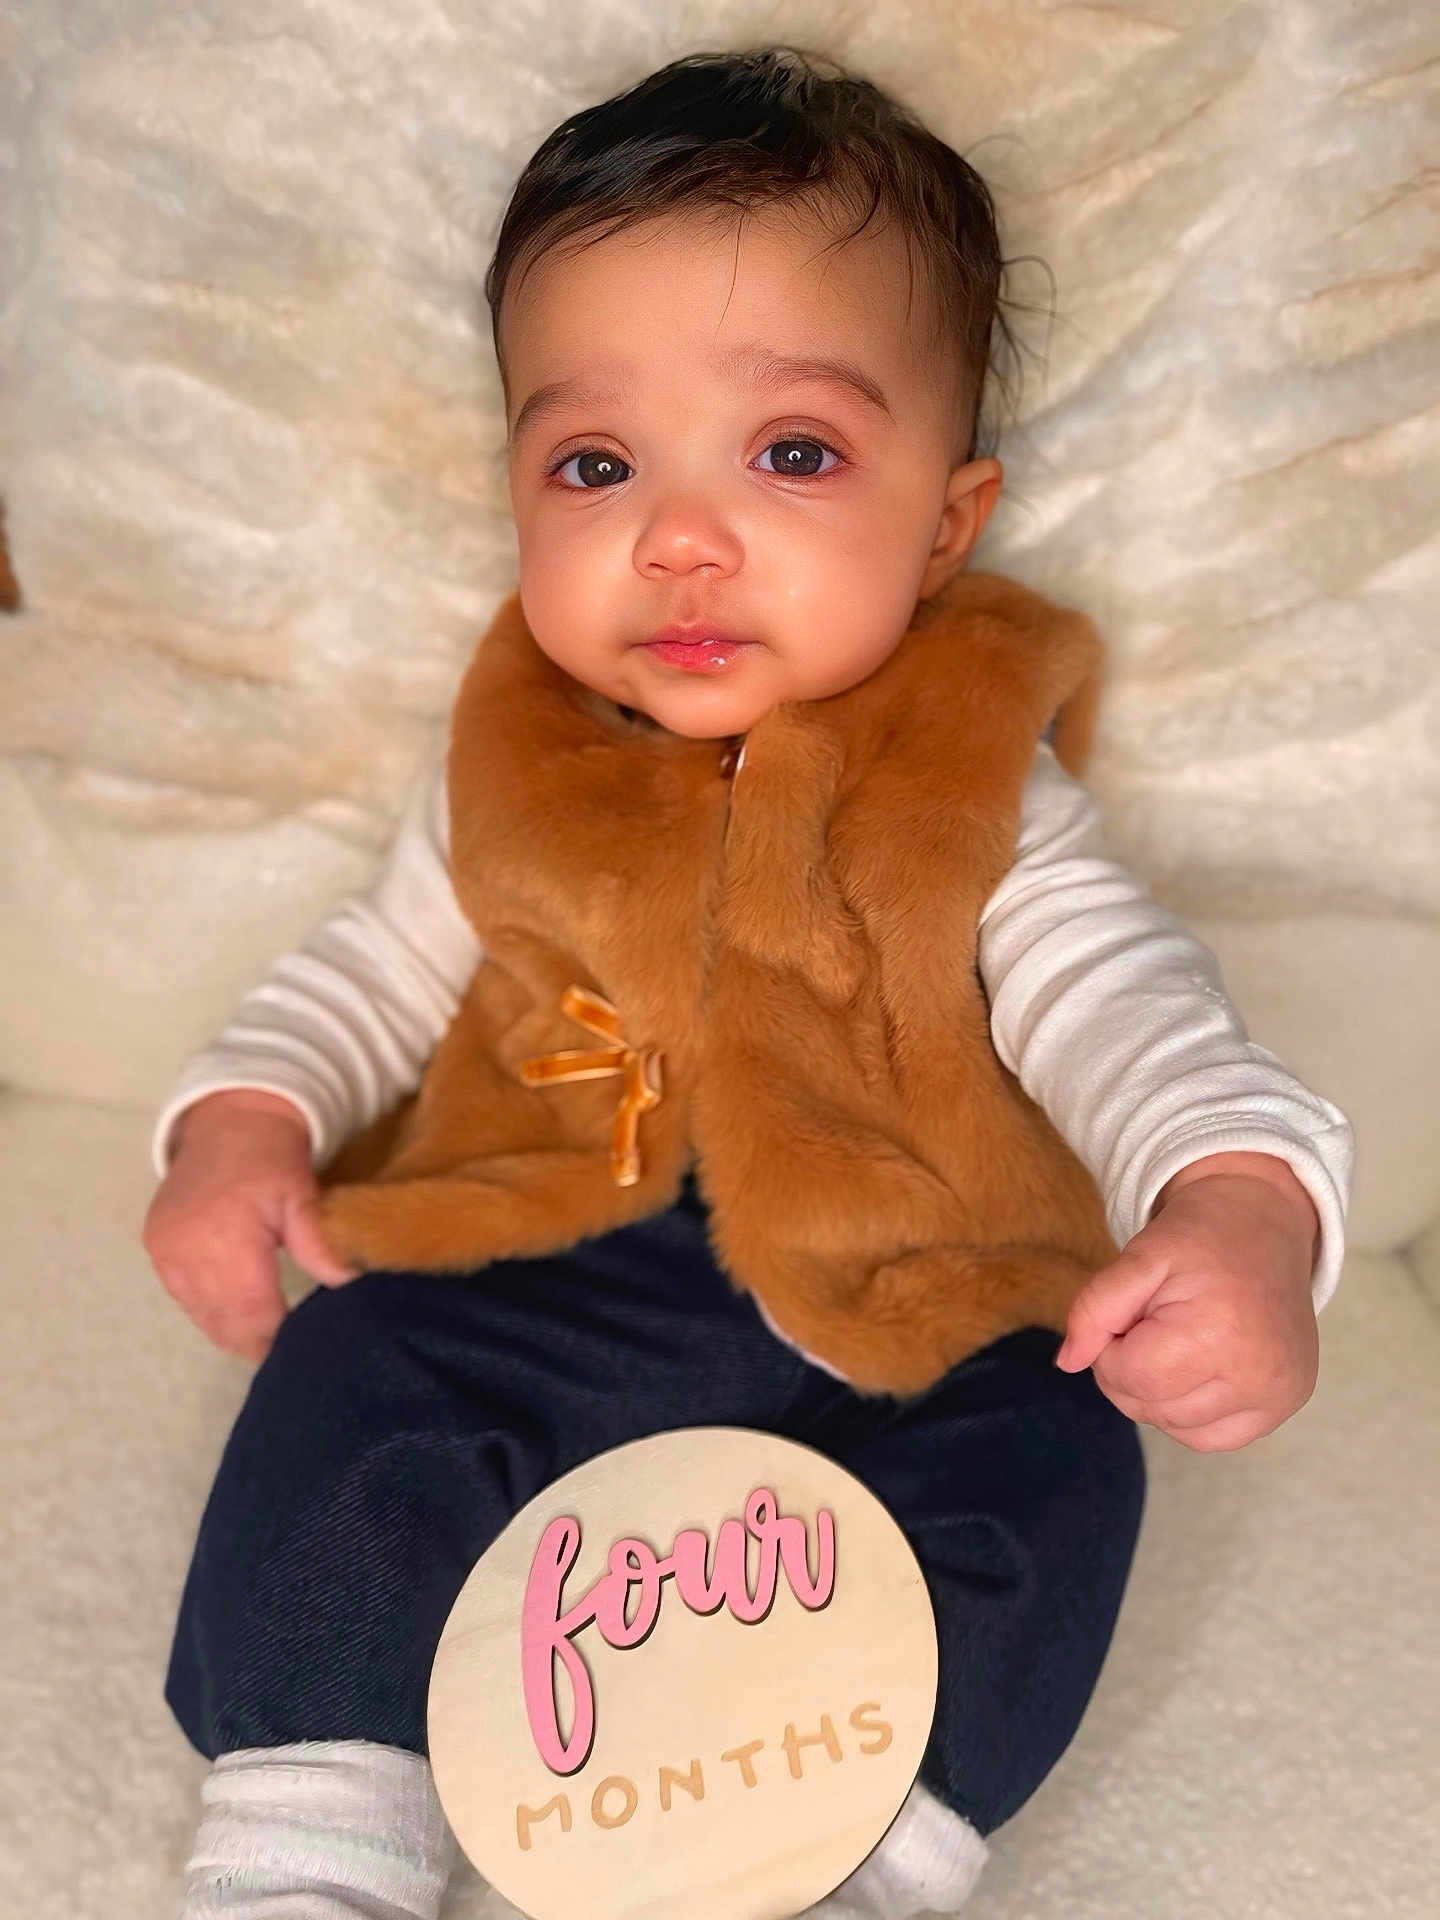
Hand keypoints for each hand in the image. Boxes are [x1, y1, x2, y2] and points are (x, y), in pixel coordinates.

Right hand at [142, 1089, 356, 1362]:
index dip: (277, 1340)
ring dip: (233, 1329)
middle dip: (257, 1342)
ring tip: (268, 1333)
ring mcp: (164, 1251)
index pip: (252, 1315)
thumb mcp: (304, 1195)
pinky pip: (183, 1297)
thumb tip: (346, 1284)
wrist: (230, 1119)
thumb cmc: (273, 1157)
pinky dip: (211, 1308)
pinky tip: (238, 1307)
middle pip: (224, 1324)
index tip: (303, 1354)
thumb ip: (318, 1242)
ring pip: (202, 1316)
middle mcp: (186, 1251)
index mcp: (225, 1239)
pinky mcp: (155, 1247)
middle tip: (289, 1353)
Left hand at [1054, 1151, 1320, 1451]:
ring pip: (1179, 1427)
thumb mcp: (1138, 1257)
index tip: (1129, 1316)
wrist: (1263, 1223)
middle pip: (1153, 1407)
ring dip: (1159, 1392)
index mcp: (1219, 1334)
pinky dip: (1191, 1412)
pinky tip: (1196, 1369)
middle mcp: (1258, 1375)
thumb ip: (1094, 1308)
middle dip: (1133, 1370)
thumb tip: (1067, 1363)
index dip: (1112, 1350)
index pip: (1132, 1378)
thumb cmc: (1199, 1238)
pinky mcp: (1287, 1403)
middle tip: (1153, 1323)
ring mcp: (1278, 1395)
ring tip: (1178, 1341)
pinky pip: (1215, 1435)